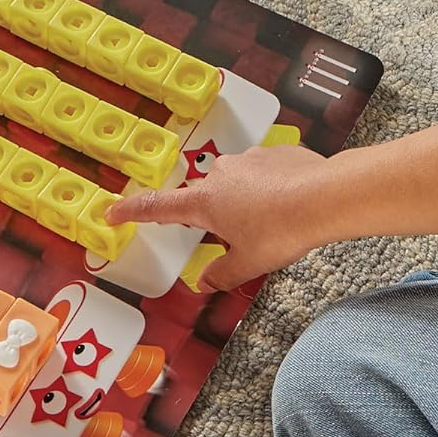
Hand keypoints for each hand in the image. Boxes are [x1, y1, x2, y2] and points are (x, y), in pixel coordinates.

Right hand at [107, 143, 331, 290]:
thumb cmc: (282, 230)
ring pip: (235, 184)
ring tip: (271, 224)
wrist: (325, 197)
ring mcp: (247, 159)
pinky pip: (262, 173)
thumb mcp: (248, 263)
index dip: (132, 211)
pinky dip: (268, 189)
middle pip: (204, 198)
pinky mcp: (273, 153)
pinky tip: (288, 205)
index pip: (157, 207)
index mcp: (205, 202)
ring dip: (244, 202)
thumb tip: (205, 283)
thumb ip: (222, 274)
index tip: (112, 211)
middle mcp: (220, 174)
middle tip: (239, 238)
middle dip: (215, 218)